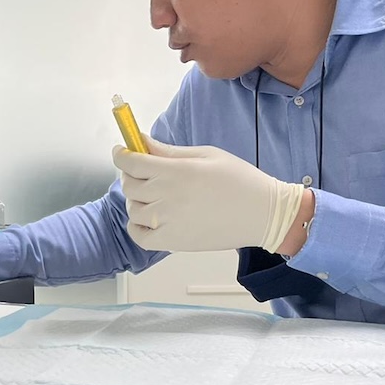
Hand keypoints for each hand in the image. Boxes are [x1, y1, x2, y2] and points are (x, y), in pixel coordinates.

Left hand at [113, 135, 303, 252]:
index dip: (121, 154)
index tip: (122, 150)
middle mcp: (167, 196)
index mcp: (176, 171)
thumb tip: (141, 141)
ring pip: (133, 209)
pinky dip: (136, 226)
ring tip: (152, 195)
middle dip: (130, 174)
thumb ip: (169, 151)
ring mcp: (168, 222)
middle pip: (128, 185)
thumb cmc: (239, 180)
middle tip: (142, 171)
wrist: (263, 214)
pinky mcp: (173, 242)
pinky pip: (139, 236)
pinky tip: (147, 218)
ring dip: (136, 199)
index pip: (131, 162)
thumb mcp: (205, 155)